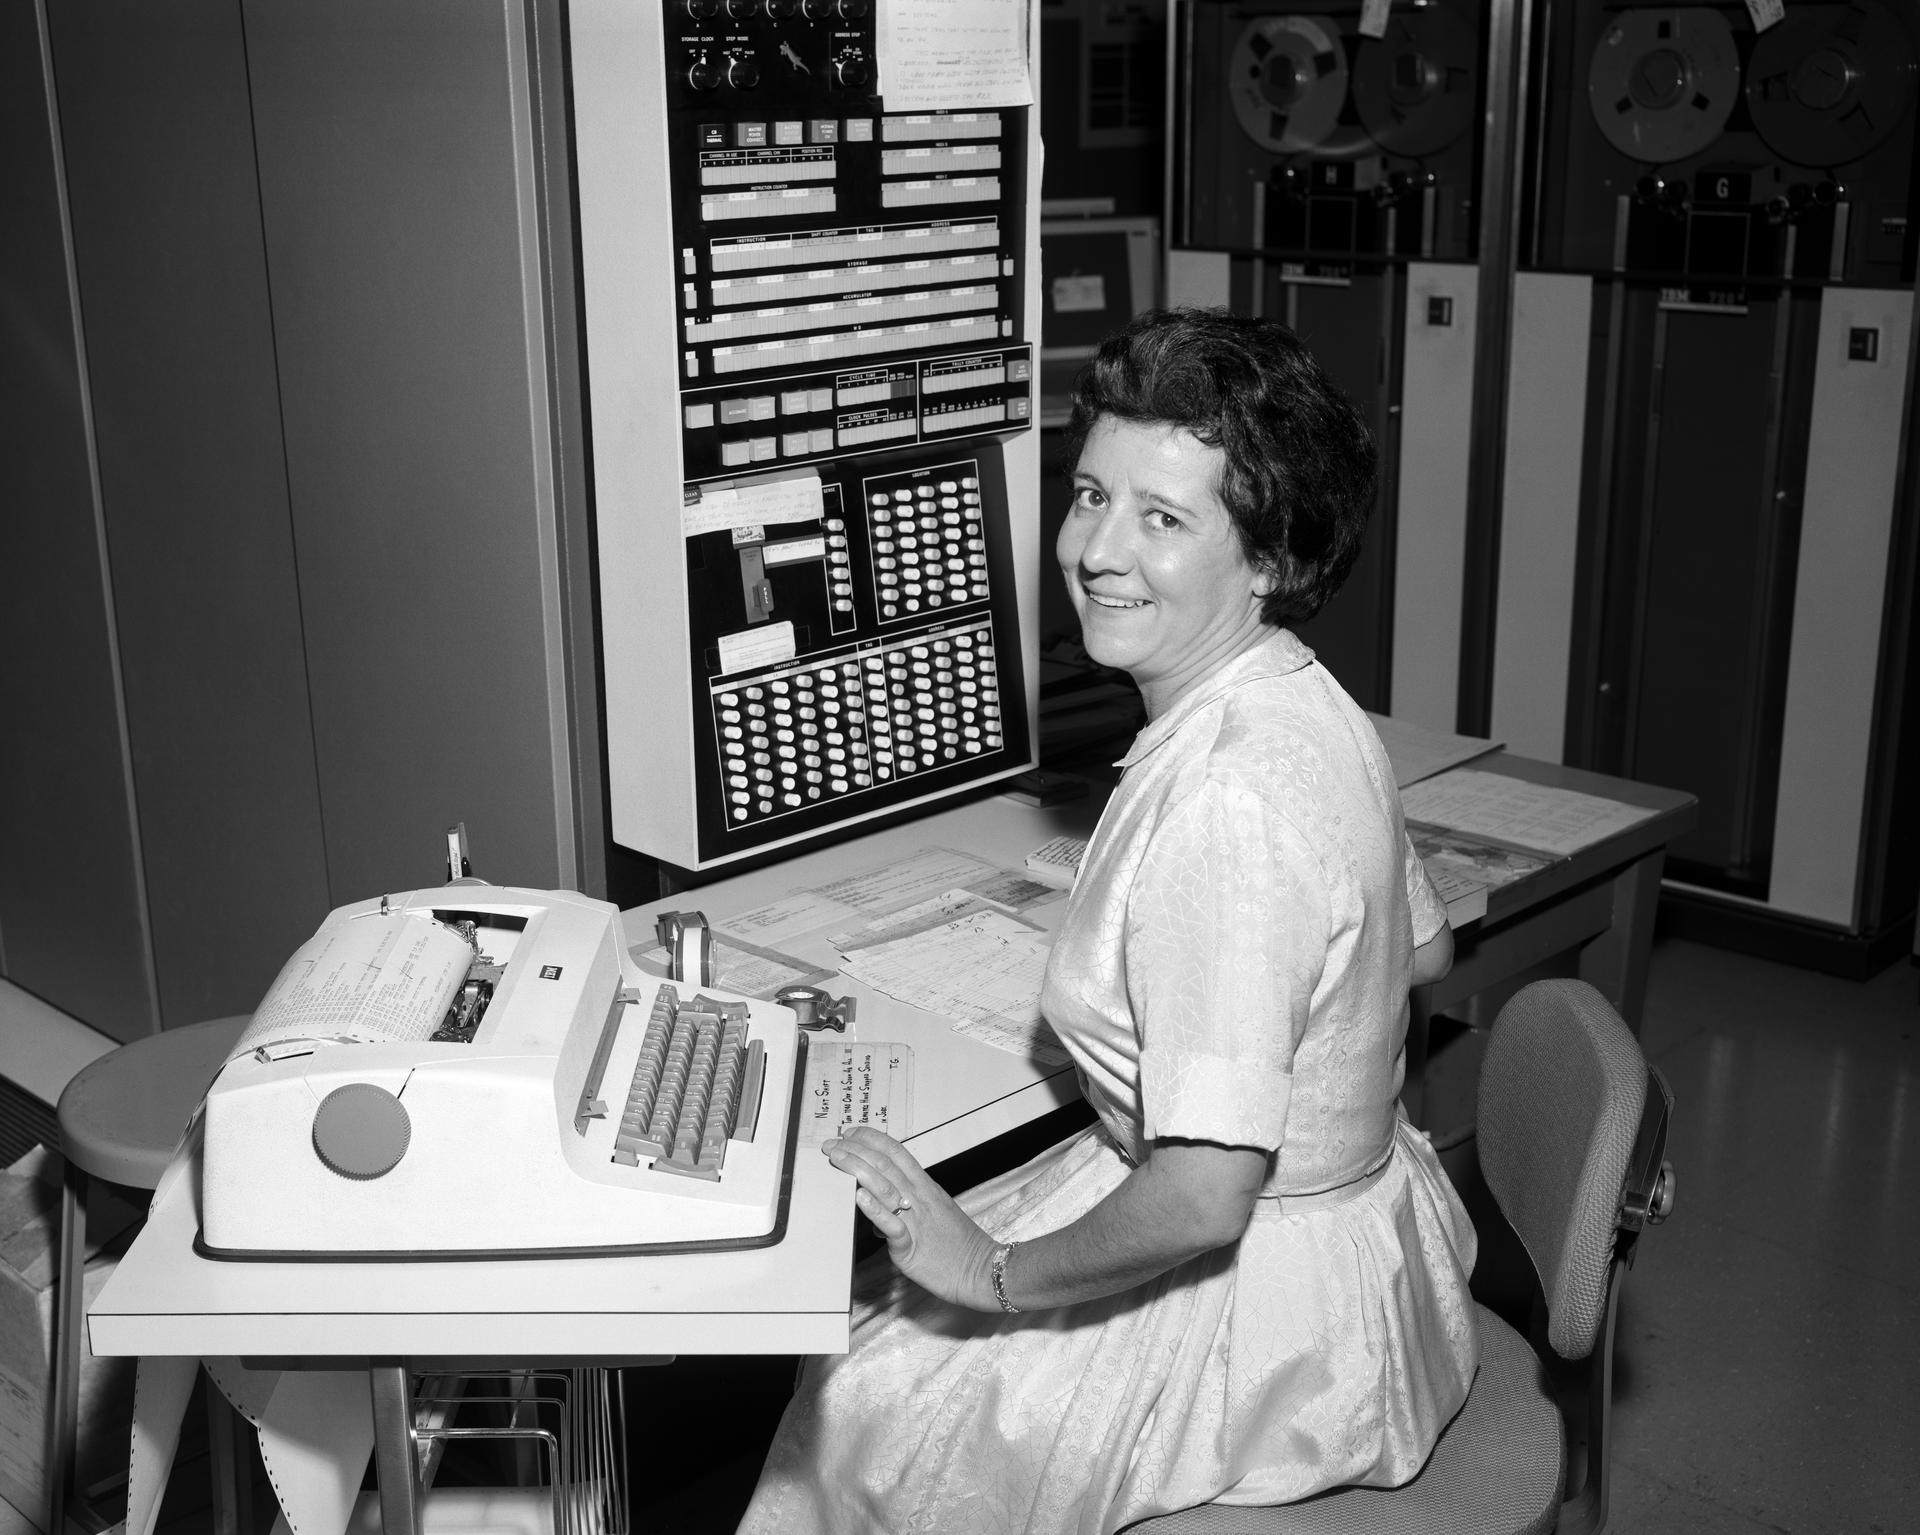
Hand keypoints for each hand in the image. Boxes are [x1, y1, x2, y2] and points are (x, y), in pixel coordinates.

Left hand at [823, 1127, 999, 1309]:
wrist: (980, 1269)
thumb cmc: (958, 1244)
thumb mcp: (934, 1212)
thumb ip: (906, 1203)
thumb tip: (877, 1202)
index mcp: (925, 1187)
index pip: (896, 1152)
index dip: (871, 1138)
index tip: (851, 1132)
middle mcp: (919, 1198)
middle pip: (885, 1164)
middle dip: (855, 1150)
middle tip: (831, 1144)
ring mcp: (915, 1221)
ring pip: (885, 1187)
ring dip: (857, 1169)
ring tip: (836, 1159)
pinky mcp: (910, 1247)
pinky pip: (892, 1226)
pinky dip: (874, 1209)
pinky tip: (859, 1197)